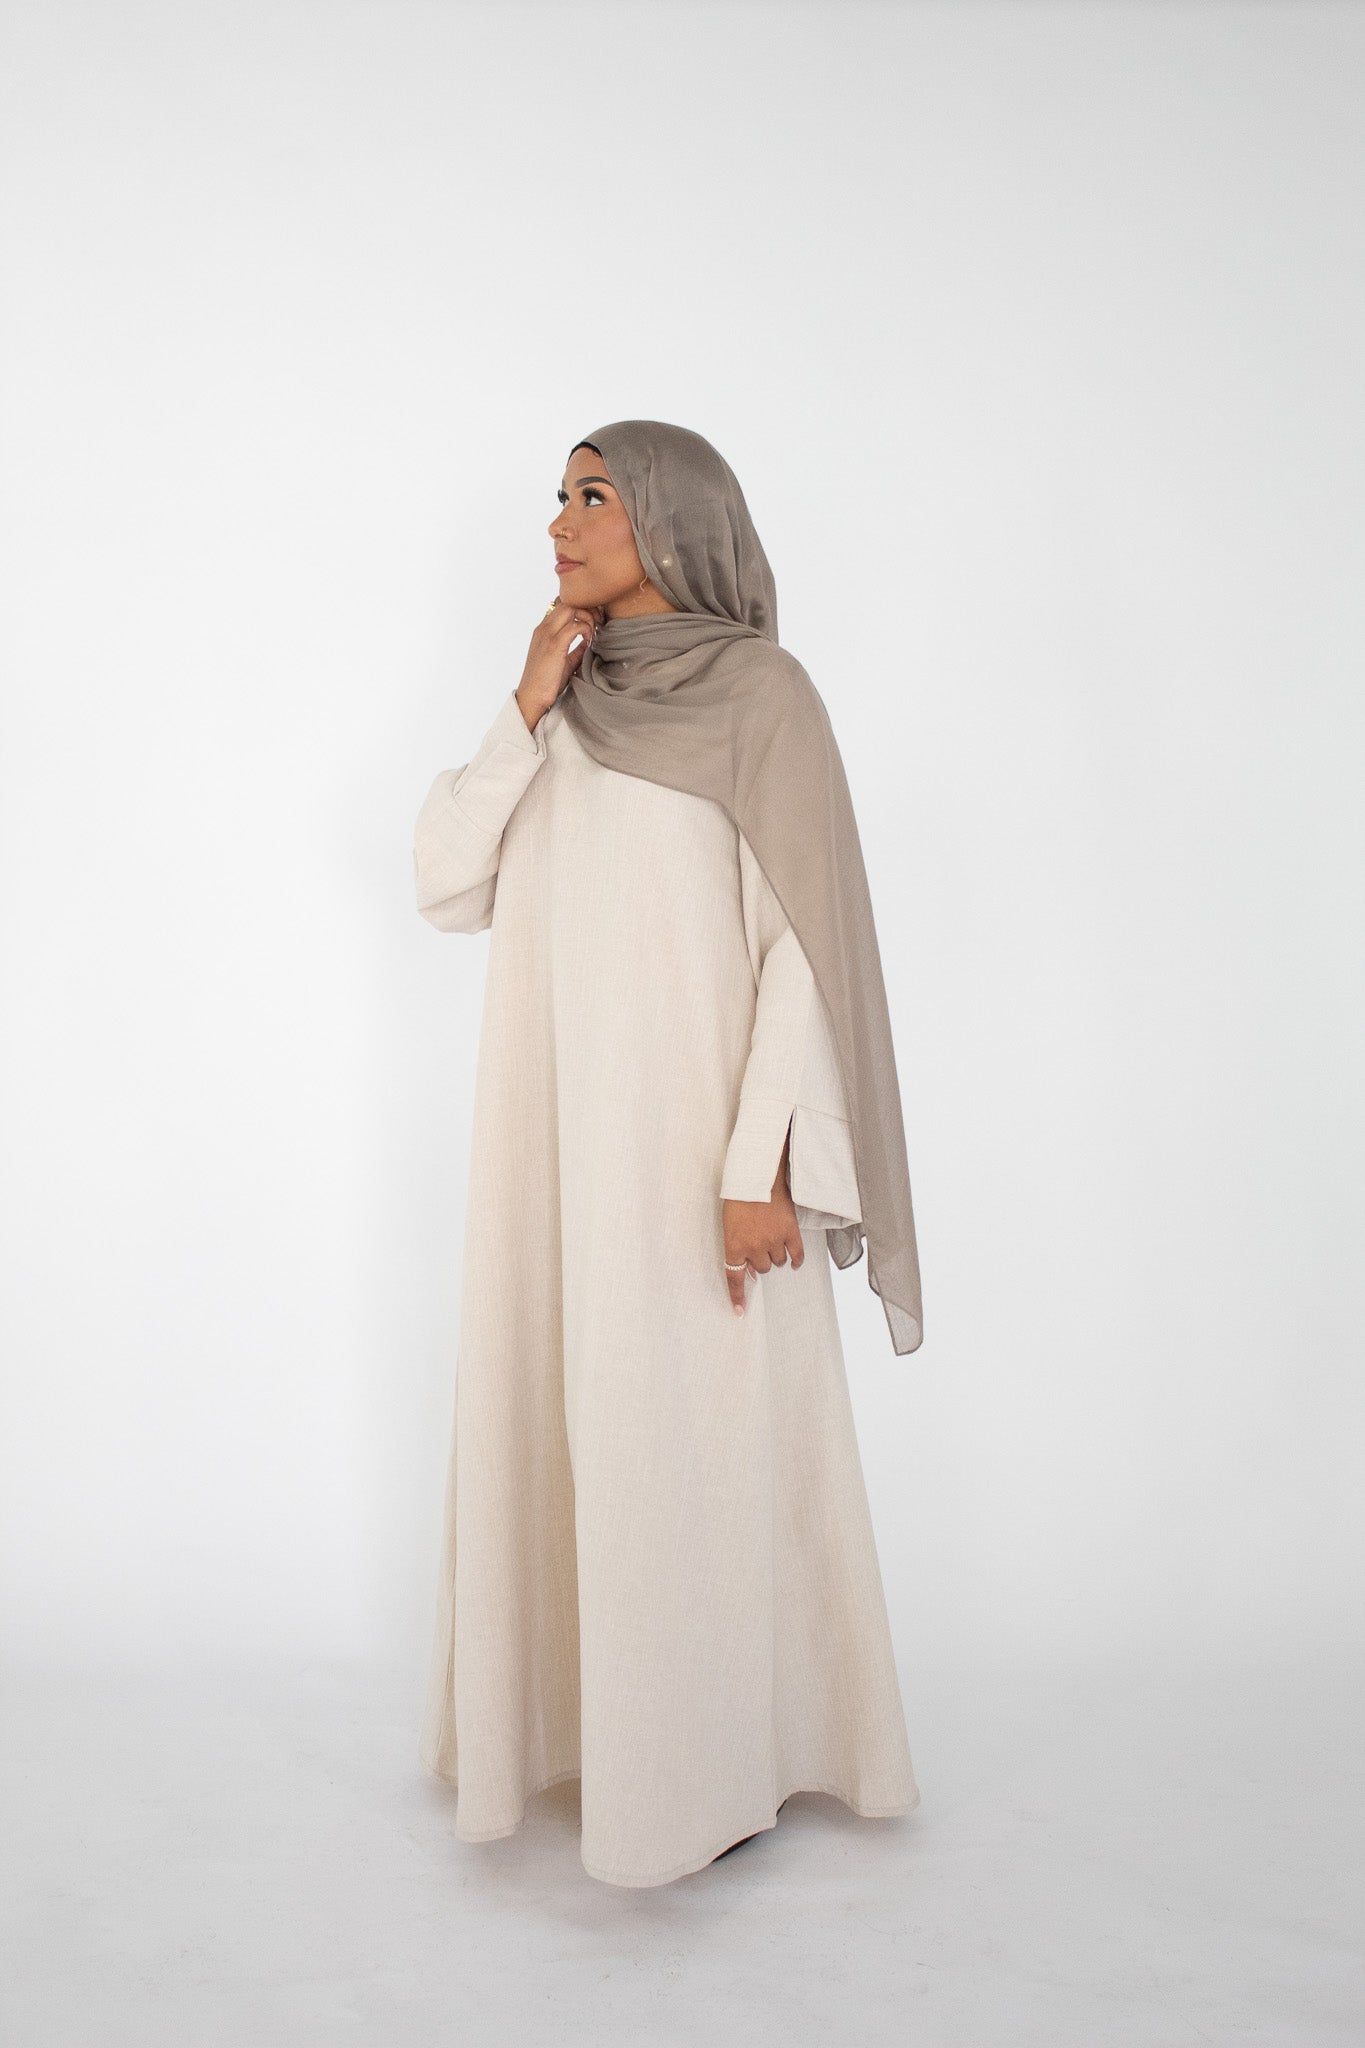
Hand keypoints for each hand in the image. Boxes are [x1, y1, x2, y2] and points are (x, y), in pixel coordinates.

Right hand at [515, 598, 604, 730]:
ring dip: (587, 617)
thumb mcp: (563, 661)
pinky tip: (589, 641)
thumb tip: (589, 641)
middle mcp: (543, 628)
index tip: (592, 620)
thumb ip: (575, 649)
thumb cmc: (546, 682)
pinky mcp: (554, 645)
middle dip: (586, 608)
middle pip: (567, 601)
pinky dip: (586, 630)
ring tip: (593, 632)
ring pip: (570, 608)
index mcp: (543, 630)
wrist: (532, 697)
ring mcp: (547, 635)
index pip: (561, 604)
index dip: (579, 608)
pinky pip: (575, 626)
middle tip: (597, 622)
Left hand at [722, 1135, 803, 1315]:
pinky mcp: (790, 1232)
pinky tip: (794, 1263)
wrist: (757, 1175)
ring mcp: (773, 1240)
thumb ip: (737, 1246)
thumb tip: (748, 1267)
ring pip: (778, 1262)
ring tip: (772, 1240)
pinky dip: (796, 1260)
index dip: (737, 1296)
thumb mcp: (730, 1223)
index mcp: (734, 1245)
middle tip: (759, 1248)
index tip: (739, 1312)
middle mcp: (754, 1247)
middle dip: (759, 1261)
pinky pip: (796, 1254)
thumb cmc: (739, 1196)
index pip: (734, 1277)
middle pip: (761, 1268)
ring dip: (775, 1256)